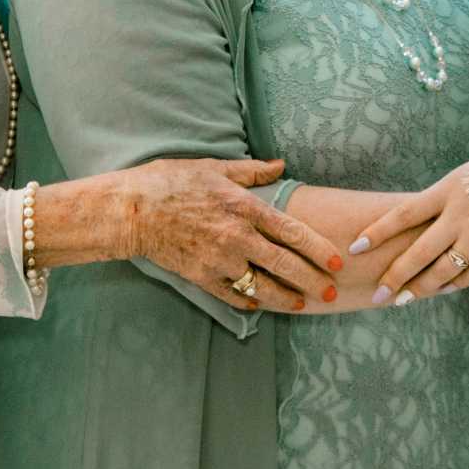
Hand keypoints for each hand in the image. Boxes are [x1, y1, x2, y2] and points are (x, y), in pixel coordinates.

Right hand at [118, 157, 341, 312]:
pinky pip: (232, 295)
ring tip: (303, 304)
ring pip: (263, 286)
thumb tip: (280, 165)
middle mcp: (237, 237)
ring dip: (286, 298)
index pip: (293, 233)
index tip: (338, 261)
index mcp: (245, 208)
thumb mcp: (215, 168)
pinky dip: (249, 300)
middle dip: (313, 280)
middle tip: (332, 292)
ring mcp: (219, 261)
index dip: (319, 249)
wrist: (131, 210)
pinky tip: (260, 304)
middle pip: (285, 265)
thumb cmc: (171, 182)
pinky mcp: (201, 277)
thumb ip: (252, 171)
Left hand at [352, 161, 468, 303]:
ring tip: (401, 300)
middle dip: (393, 277)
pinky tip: (438, 291)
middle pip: (418, 253)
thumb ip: (442, 193)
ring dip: (419, 289)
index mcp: (448, 190)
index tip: (354, 247)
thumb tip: (415, 210)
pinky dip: (451, 286)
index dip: (377, 232)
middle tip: (375, 295)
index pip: (403, 214)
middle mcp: (461, 216)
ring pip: (441, 273)